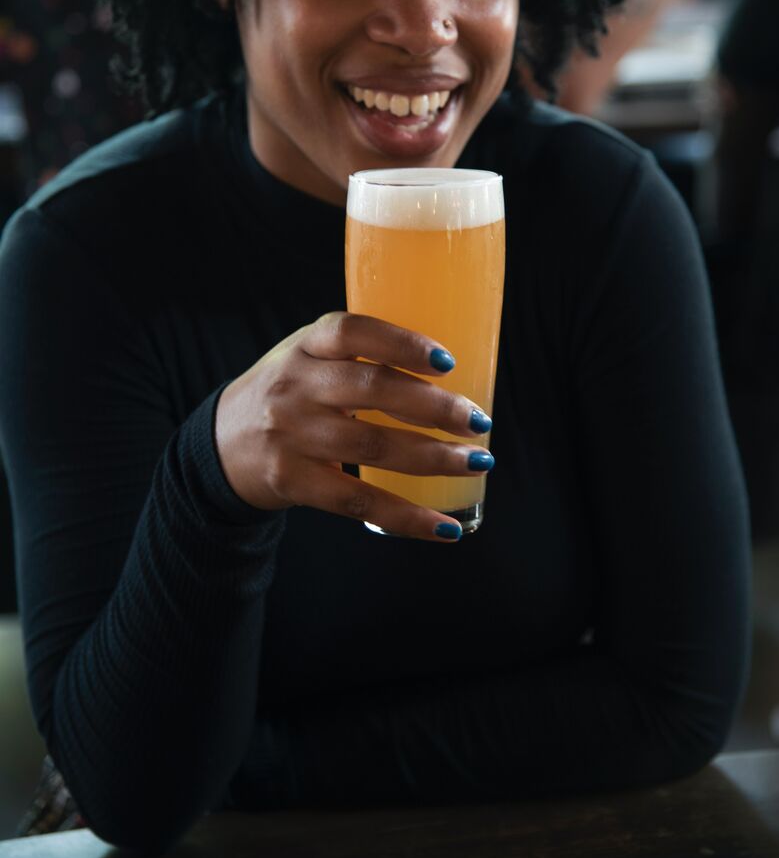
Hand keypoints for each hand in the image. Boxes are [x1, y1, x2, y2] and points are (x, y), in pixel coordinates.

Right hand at [214, 312, 493, 539]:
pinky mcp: (292, 480)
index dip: (401, 343)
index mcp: (305, 345)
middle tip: (478, 419)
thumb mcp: (309, 357)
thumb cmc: (289, 393)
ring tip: (476, 461)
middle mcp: (295, 385)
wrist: (221, 444)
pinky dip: (406, 516)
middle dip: (434, 406)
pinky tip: (444, 526)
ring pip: (372, 446)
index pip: (352, 332)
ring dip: (434, 458)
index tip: (447, 361)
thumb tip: (451, 374)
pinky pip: (358, 501)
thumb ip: (361, 355)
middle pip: (372, 389)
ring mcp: (291, 434)